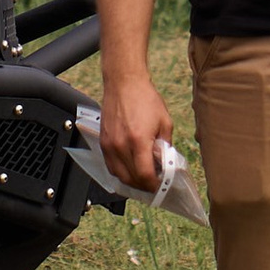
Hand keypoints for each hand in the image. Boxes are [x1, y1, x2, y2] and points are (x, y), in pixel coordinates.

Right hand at [99, 67, 173, 193]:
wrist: (124, 83)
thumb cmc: (144, 98)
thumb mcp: (165, 122)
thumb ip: (165, 145)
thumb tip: (165, 162)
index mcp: (138, 140)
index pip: (144, 175)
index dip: (153, 185)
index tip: (159, 185)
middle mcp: (121, 145)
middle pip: (130, 179)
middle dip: (144, 186)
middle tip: (153, 184)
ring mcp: (109, 144)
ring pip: (118, 175)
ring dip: (131, 181)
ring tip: (142, 178)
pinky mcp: (103, 142)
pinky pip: (110, 165)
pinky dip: (120, 172)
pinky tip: (130, 168)